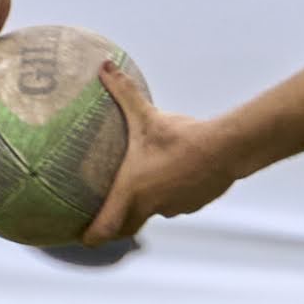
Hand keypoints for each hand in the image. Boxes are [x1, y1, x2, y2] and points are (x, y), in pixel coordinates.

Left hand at [80, 60, 236, 244]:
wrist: (224, 149)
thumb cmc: (180, 136)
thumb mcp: (147, 115)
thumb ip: (123, 92)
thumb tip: (103, 65)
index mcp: (131, 192)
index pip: (105, 228)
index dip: (90, 236)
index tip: (79, 238)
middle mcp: (150, 206)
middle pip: (125, 229)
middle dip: (112, 228)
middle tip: (100, 223)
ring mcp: (174, 208)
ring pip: (153, 212)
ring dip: (144, 205)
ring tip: (142, 189)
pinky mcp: (193, 203)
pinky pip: (175, 203)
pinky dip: (169, 195)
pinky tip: (174, 177)